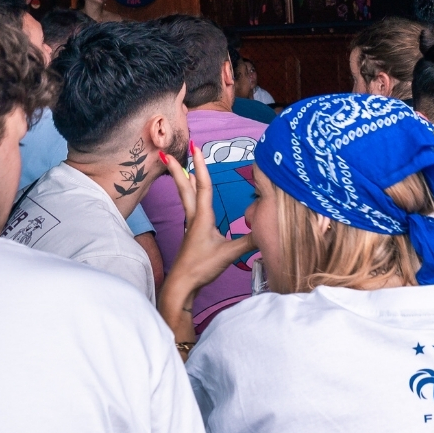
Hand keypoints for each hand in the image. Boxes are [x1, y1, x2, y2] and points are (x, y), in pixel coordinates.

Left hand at [160, 148, 250, 291]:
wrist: (182, 285)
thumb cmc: (201, 267)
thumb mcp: (228, 254)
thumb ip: (249, 241)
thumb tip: (268, 230)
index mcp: (203, 217)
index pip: (204, 186)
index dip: (201, 165)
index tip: (195, 147)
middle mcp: (194, 217)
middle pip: (185, 188)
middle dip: (177, 169)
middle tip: (165, 154)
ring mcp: (191, 226)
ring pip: (186, 197)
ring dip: (183, 180)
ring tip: (181, 168)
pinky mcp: (192, 234)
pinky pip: (190, 207)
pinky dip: (190, 195)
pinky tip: (194, 198)